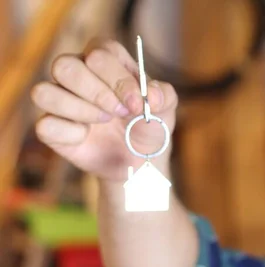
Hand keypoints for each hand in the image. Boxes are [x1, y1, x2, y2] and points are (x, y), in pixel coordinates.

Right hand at [30, 39, 177, 181]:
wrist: (141, 160)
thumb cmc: (149, 126)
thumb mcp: (166, 110)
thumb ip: (165, 96)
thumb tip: (153, 96)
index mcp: (105, 60)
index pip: (99, 53)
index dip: (118, 78)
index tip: (136, 103)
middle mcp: (77, 74)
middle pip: (64, 66)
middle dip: (97, 92)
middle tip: (121, 112)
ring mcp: (60, 100)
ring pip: (44, 92)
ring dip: (80, 110)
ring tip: (104, 121)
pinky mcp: (51, 127)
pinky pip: (45, 124)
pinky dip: (70, 133)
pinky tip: (86, 137)